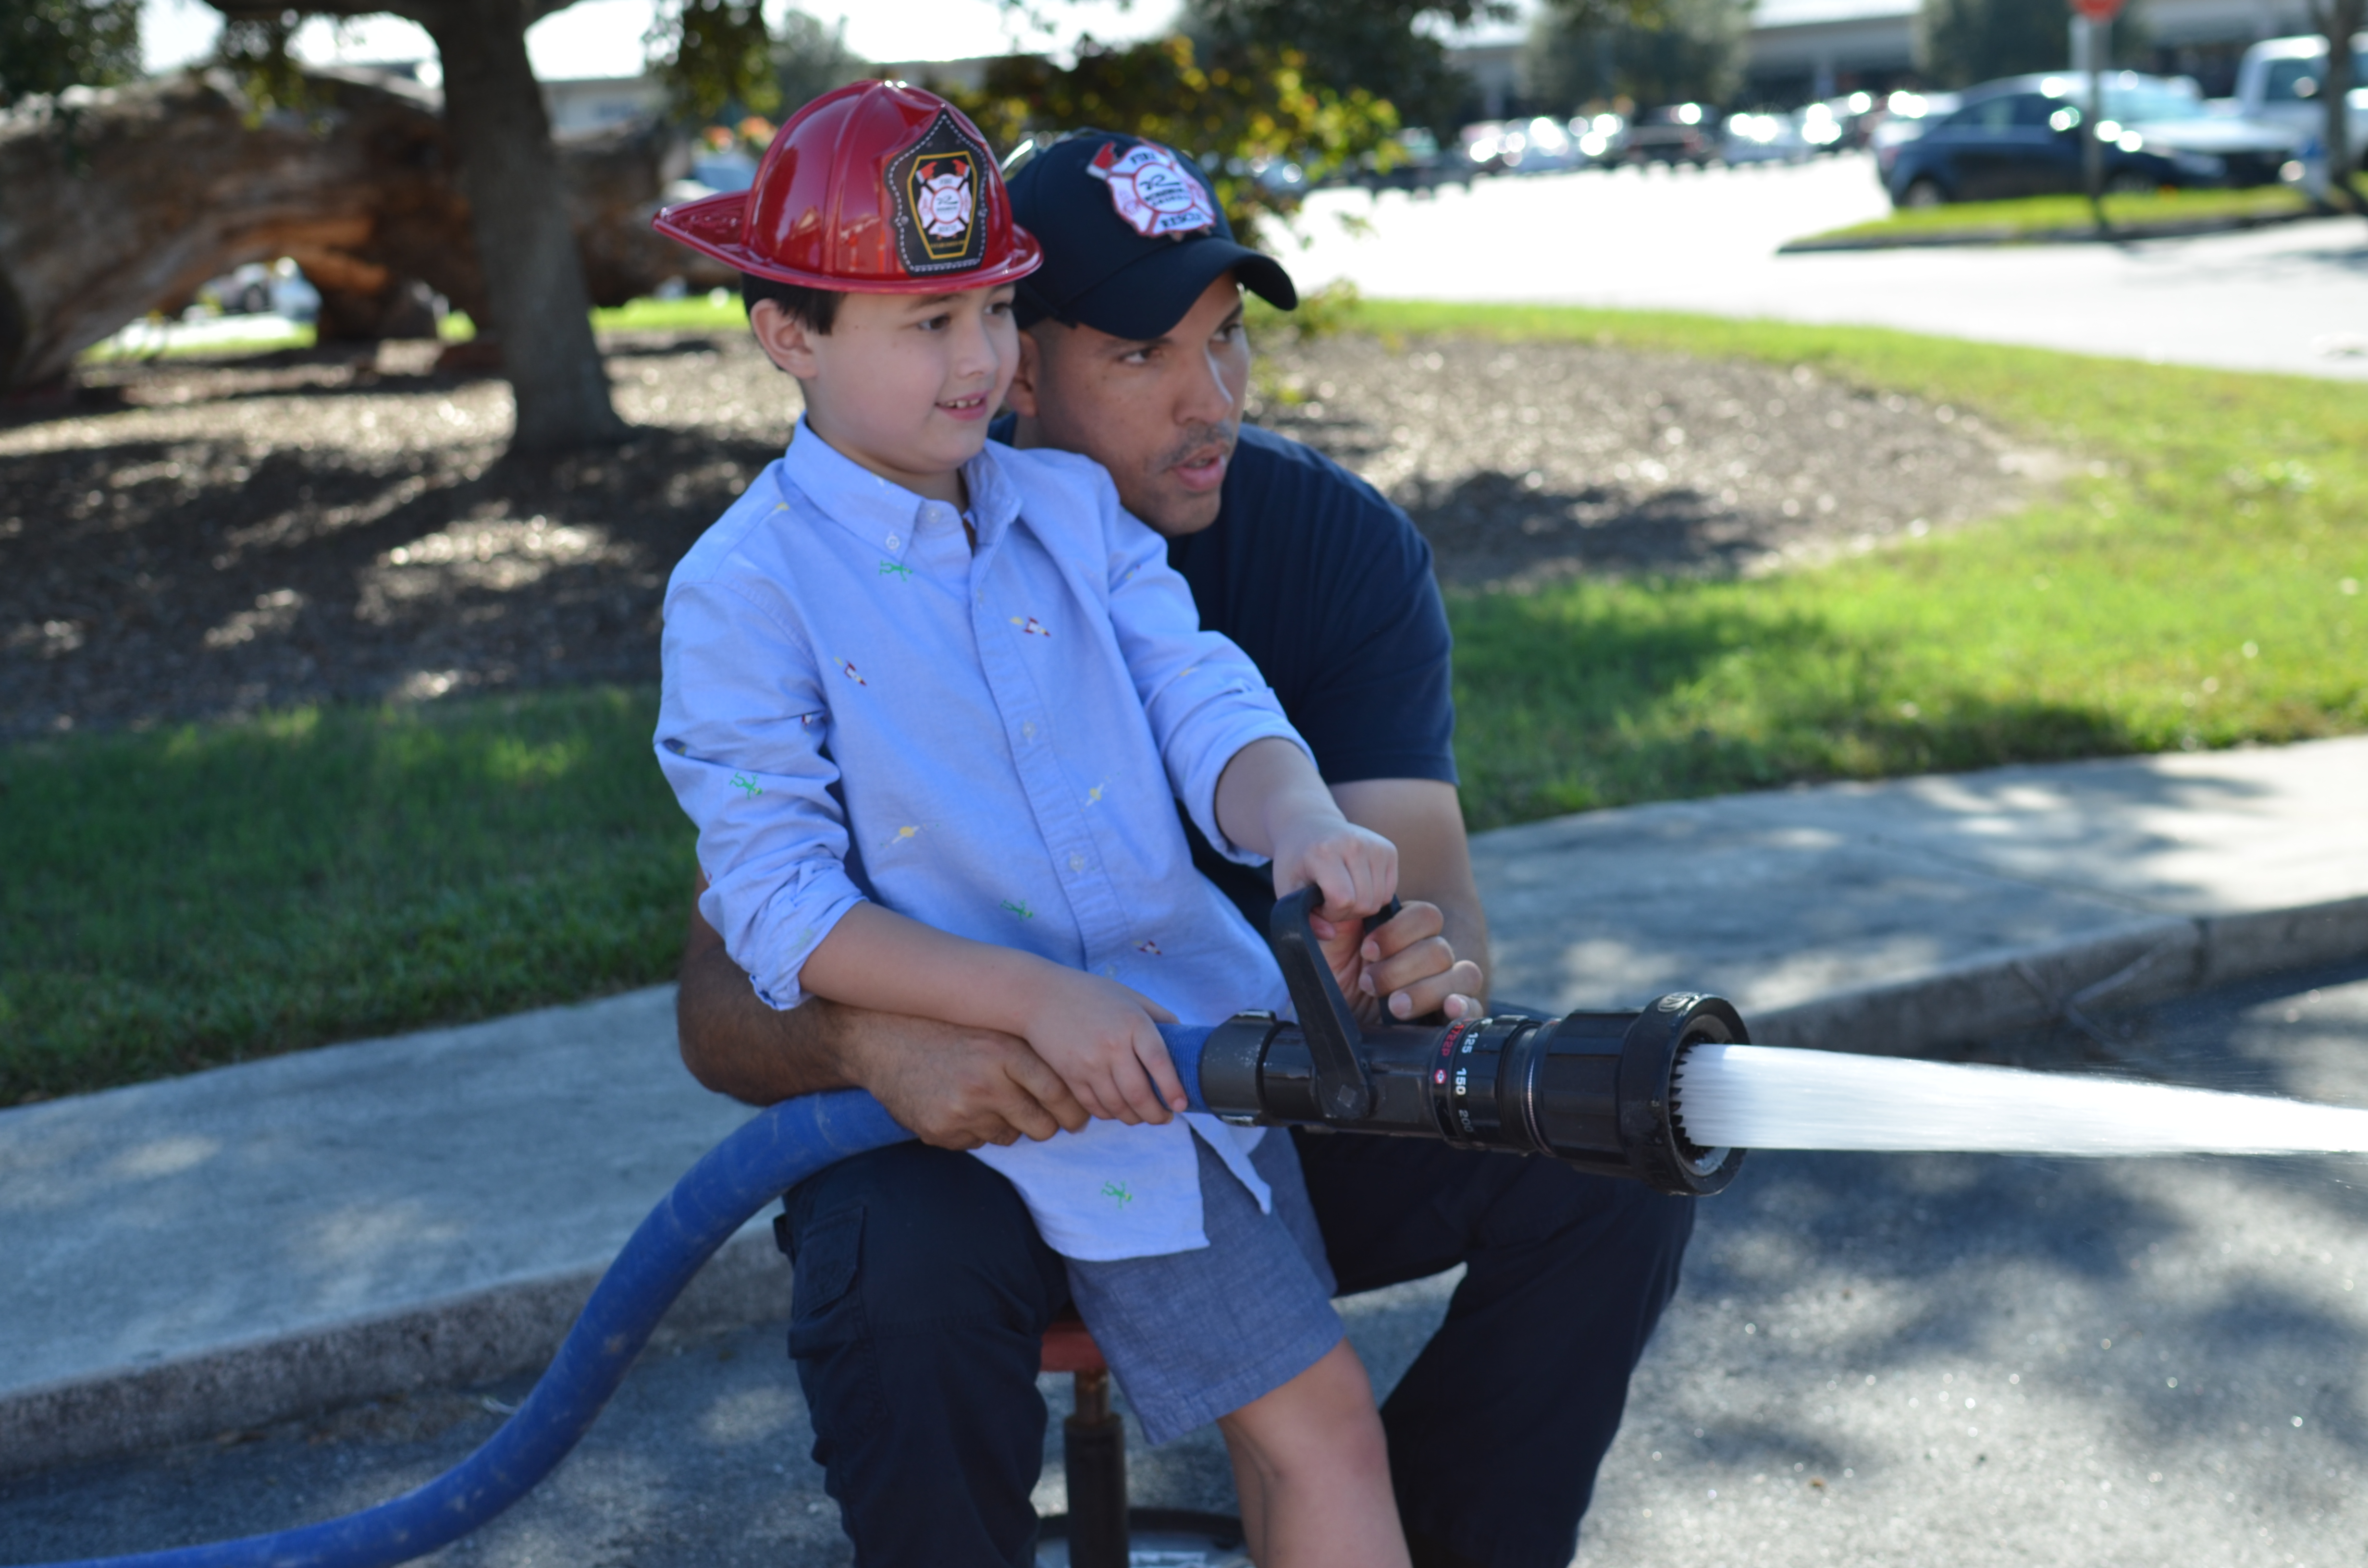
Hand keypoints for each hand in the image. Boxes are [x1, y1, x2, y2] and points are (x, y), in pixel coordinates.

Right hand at [839, 1005, 1092, 1150]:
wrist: (883, 1038)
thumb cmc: (950, 1030)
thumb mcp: (995, 1029)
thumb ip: (1033, 1054)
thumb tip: (1081, 1092)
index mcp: (1005, 1052)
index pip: (1059, 1095)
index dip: (1075, 1111)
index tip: (1080, 1116)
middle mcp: (986, 1083)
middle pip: (1043, 1127)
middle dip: (1047, 1126)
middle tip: (1042, 1116)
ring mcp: (962, 1111)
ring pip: (1011, 1137)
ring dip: (1008, 1124)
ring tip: (986, 1098)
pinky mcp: (941, 1132)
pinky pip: (979, 1143)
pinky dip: (976, 1129)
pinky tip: (959, 1103)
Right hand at [1019, 967, 1187, 1124]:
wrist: (1039, 996)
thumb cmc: (1090, 994)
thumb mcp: (1130, 997)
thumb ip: (1159, 1017)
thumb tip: (1184, 1042)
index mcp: (1133, 1023)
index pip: (1160, 1063)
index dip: (1173, 1089)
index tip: (1181, 1105)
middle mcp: (1112, 1046)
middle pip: (1140, 1094)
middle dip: (1156, 1114)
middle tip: (1165, 1117)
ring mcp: (1089, 1064)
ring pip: (1118, 1107)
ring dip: (1135, 1118)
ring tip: (1144, 1116)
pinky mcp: (1070, 1076)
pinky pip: (1095, 1107)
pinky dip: (1110, 1114)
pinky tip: (1118, 1110)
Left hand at [1270, 817, 1397, 926]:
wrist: (1309, 825)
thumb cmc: (1296, 861)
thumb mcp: (1287, 889)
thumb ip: (1305, 917)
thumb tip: (1330, 934)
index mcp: (1325, 851)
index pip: (1342, 899)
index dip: (1329, 912)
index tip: (1317, 903)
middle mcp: (1354, 844)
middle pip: (1364, 903)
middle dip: (1345, 912)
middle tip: (1329, 900)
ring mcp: (1375, 845)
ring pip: (1379, 900)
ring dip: (1360, 906)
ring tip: (1342, 893)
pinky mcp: (1389, 849)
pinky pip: (1389, 892)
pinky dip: (1374, 897)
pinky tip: (1356, 886)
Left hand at [1312, 899, 1484, 1025]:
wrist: (1329, 1025)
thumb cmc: (1327, 980)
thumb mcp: (1323, 948)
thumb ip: (1333, 921)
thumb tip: (1336, 909)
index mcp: (1405, 932)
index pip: (1425, 916)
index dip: (1398, 932)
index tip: (1365, 951)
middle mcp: (1429, 956)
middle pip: (1439, 949)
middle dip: (1401, 968)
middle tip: (1370, 984)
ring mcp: (1444, 985)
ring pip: (1462, 974)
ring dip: (1426, 989)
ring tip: (1395, 1006)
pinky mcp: (1449, 1015)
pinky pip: (1474, 1006)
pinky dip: (1465, 1007)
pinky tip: (1450, 1009)